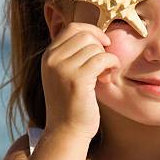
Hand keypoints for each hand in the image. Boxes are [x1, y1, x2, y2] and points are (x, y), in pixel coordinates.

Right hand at [41, 22, 120, 141]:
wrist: (66, 132)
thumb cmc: (71, 106)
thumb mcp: (65, 76)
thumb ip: (73, 56)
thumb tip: (95, 35)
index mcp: (48, 56)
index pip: (72, 27)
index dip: (92, 31)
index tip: (103, 45)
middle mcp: (52, 59)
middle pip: (85, 34)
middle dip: (100, 46)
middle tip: (104, 65)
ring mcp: (63, 68)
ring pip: (95, 47)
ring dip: (106, 58)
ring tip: (104, 75)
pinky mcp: (77, 79)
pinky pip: (102, 58)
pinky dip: (111, 64)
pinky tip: (108, 77)